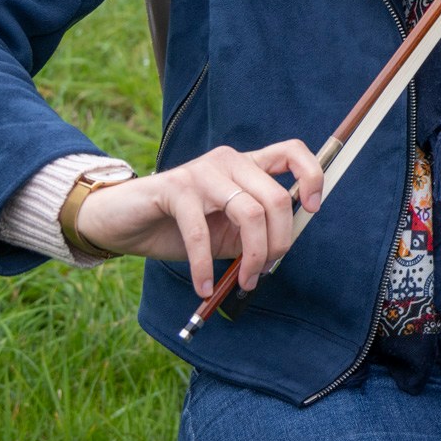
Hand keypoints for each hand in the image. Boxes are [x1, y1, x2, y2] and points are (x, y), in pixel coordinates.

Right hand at [74, 140, 323, 294]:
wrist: (126, 221)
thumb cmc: (182, 227)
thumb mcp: (228, 231)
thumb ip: (257, 232)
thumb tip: (285, 247)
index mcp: (247, 165)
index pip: (293, 152)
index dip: (311, 176)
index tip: (314, 208)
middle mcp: (230, 160)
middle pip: (276, 197)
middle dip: (279, 241)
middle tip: (263, 271)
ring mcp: (203, 171)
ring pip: (249, 211)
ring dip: (253, 256)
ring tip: (243, 282)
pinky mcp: (175, 188)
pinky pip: (201, 232)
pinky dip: (204, 267)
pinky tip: (204, 288)